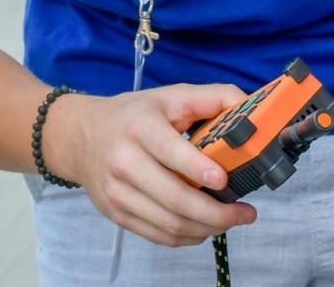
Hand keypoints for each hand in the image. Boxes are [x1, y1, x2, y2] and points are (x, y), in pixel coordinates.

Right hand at [48, 84, 258, 246]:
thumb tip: (253, 108)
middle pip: (176, 199)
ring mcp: (118, 192)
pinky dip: (189, 236)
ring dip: (209, 228)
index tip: (223, 180)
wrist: (80, 136)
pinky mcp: (117, 214)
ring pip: (172, 224)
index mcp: (139, 127)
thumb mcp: (170, 96)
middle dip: (218, 213)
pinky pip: (161, 236)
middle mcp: (124, 161)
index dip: (199, 170)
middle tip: (245, 213)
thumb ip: (214, 97)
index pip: (170, 152)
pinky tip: (203, 225)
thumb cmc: (133, 116)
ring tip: (230, 220)